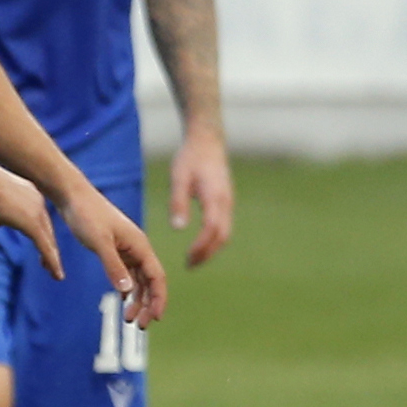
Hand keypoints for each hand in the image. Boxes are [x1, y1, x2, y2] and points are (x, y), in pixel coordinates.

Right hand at [0, 162, 61, 280]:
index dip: (40, 232)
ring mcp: (36, 212)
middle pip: (46, 229)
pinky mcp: (32, 224)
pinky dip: (51, 261)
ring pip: (48, 240)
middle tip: (51, 264)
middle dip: (49, 247)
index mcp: (29, 192)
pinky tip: (56, 274)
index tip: (42, 245)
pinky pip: (45, 246)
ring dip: (52, 258)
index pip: (38, 216)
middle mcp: (37, 201)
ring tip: (56, 274)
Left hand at [57, 183, 169, 326]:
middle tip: (139, 325)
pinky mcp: (116, 248)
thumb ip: (113, 266)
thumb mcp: (99, 242)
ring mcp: (127, 248)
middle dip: (149, 304)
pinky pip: (128, 273)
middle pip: (151, 281)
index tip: (156, 319)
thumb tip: (127, 291)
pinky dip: (128, 288)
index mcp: (139, 245)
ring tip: (128, 318)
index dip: (159, 299)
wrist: (72, 196)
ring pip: (139, 279)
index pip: (157, 277)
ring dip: (137, 299)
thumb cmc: (87, 215)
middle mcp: (138, 248)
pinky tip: (122, 298)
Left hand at [168, 132, 234, 267]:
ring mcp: (228, 202)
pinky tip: (200, 244)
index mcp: (214, 196)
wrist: (207, 141)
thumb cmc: (190, 157)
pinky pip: (224, 226)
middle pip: (222, 236)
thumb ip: (178, 202)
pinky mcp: (226, 202)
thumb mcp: (179, 177)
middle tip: (189, 265)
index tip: (187, 258)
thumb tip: (178, 228)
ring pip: (225, 233)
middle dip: (207, 253)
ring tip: (193, 259)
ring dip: (211, 249)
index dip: (201, 246)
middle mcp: (225, 202)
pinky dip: (214, 240)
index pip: (211, 228)